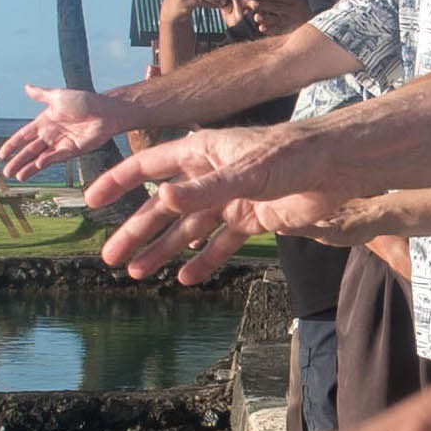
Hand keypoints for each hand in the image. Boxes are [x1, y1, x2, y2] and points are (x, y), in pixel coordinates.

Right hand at [0, 88, 117, 181]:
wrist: (105, 111)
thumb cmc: (84, 101)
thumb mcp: (58, 96)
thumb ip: (41, 94)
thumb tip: (26, 87)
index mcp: (45, 122)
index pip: (24, 135)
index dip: (13, 144)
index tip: (1, 154)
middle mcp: (51, 135)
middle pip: (30, 150)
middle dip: (18, 161)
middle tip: (6, 172)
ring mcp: (61, 144)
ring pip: (40, 158)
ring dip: (29, 167)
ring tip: (17, 177)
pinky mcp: (72, 151)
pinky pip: (56, 157)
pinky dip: (46, 161)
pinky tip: (36, 166)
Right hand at [89, 123, 288, 276]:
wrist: (337, 169)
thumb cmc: (292, 156)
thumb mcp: (246, 171)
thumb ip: (205, 190)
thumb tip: (161, 201)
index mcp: (201, 152)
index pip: (150, 167)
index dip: (119, 183)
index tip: (93, 202)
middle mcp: (210, 174)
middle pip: (164, 207)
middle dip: (137, 233)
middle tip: (111, 258)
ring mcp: (230, 198)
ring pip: (188, 229)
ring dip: (163, 250)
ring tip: (138, 273)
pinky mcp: (251, 219)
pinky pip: (219, 243)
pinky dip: (203, 261)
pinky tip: (184, 278)